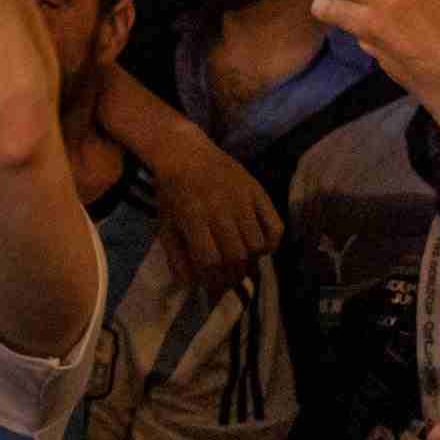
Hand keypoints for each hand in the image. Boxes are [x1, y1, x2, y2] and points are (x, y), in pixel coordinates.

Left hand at [150, 138, 283, 294]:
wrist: (185, 152)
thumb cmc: (172, 192)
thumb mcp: (165, 224)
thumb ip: (176, 256)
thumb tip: (191, 286)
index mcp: (192, 216)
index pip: (209, 260)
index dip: (212, 280)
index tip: (212, 287)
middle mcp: (218, 208)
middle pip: (235, 256)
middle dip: (232, 275)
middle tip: (228, 280)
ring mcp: (241, 198)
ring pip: (256, 245)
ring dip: (250, 262)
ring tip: (241, 264)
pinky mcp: (257, 191)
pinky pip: (275, 226)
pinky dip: (271, 244)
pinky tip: (260, 248)